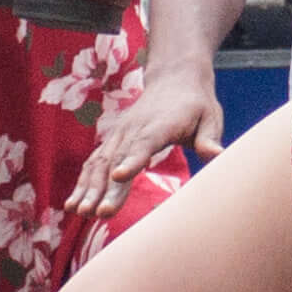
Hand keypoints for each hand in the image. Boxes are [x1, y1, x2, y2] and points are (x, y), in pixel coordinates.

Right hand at [76, 62, 221, 210]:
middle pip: (117, 159)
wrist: (174, 78)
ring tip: (79, 212)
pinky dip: (83, 183)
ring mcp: (120, 134)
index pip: (144, 143)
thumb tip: (217, 156)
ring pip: (100, 162)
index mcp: (160, 124)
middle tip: (99, 212)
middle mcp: (134, 129)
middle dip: (106, 187)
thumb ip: (209, 139)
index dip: (132, 160)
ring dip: (88, 188)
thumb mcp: (210, 118)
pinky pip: (94, 162)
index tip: (119, 177)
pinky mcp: (113, 140)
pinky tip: (74, 205)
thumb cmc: (196, 104)